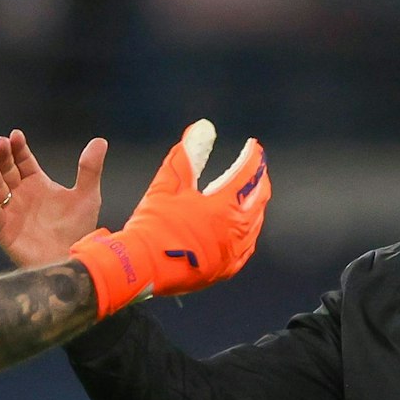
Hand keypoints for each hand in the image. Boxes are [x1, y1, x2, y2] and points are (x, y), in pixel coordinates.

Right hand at [0, 130, 105, 268]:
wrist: (73, 259)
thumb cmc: (79, 230)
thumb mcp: (88, 196)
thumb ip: (90, 169)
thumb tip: (101, 140)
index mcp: (37, 185)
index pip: (23, 161)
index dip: (18, 148)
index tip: (15, 135)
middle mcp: (21, 196)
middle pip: (7, 171)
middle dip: (3, 156)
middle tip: (1, 143)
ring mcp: (11, 212)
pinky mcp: (5, 231)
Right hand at [70, 119, 268, 318]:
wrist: (141, 267)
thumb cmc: (153, 224)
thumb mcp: (168, 185)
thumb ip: (188, 155)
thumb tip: (201, 128)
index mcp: (224, 207)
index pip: (248, 174)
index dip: (252, 157)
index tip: (253, 146)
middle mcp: (236, 231)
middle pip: (259, 198)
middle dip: (259, 180)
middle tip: (255, 167)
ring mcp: (233, 253)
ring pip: (254, 223)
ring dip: (253, 205)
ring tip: (247, 194)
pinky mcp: (226, 270)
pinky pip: (246, 247)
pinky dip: (245, 231)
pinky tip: (239, 227)